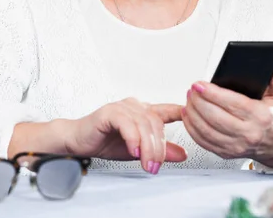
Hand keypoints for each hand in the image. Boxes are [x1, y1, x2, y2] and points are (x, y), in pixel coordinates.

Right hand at [64, 98, 187, 173]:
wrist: (78, 143)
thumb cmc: (105, 142)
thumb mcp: (138, 150)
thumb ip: (159, 151)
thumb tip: (183, 154)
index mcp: (143, 112)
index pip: (167, 110)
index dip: (181, 112)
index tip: (194, 117)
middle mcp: (134, 106)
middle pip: (156, 123)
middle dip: (159, 148)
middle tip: (155, 166)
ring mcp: (122, 107)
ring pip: (144, 124)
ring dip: (147, 147)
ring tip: (147, 163)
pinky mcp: (109, 112)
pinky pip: (127, 123)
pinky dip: (133, 138)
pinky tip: (134, 150)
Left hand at [182, 60, 272, 161]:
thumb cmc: (272, 116)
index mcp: (261, 117)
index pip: (233, 104)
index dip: (213, 93)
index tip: (199, 84)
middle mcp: (249, 134)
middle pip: (216, 118)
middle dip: (199, 102)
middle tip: (191, 90)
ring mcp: (236, 146)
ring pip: (206, 130)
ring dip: (193, 114)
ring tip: (189, 99)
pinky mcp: (226, 153)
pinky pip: (203, 141)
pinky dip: (192, 128)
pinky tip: (188, 115)